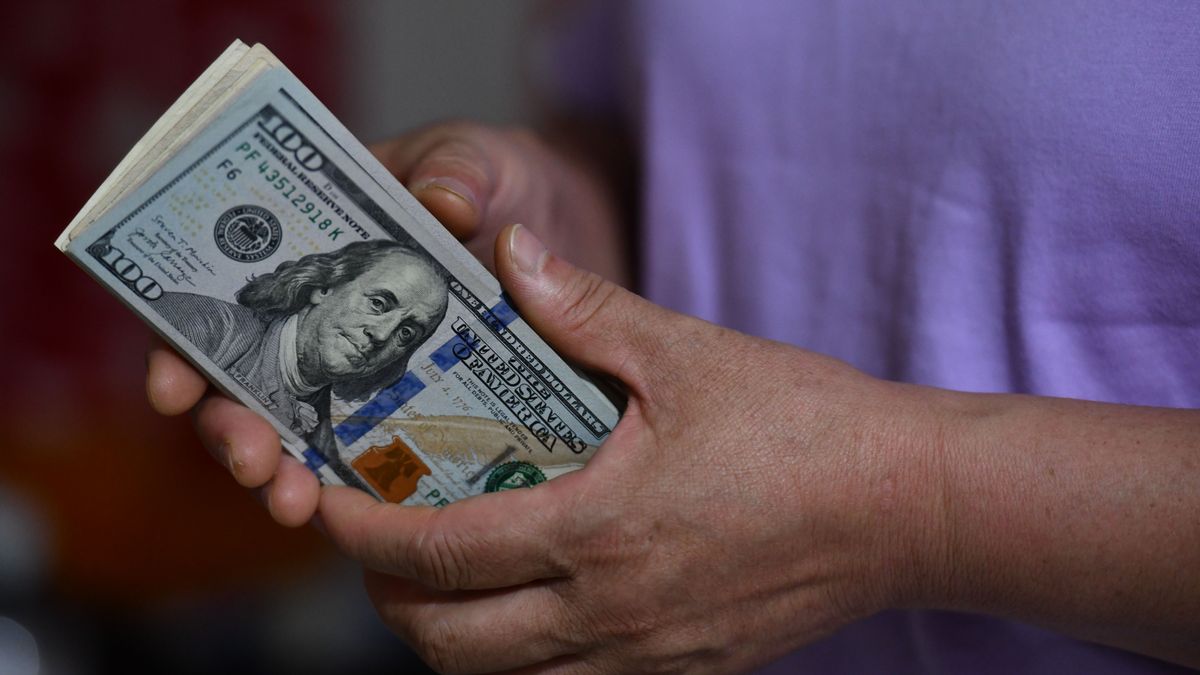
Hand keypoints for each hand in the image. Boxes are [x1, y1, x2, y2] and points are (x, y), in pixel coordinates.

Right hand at [145, 121, 630, 525]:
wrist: (564, 229)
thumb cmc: (502, 181)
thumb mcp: (479, 161)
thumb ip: (458, 170)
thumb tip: (442, 202)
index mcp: (312, 248)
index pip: (224, 299)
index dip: (186, 343)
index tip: (175, 385)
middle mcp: (321, 317)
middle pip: (249, 381)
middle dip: (233, 429)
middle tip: (253, 462)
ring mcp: (362, 371)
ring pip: (299, 433)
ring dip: (283, 473)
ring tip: (295, 503)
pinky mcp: (414, 414)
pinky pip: (370, 459)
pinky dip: (355, 491)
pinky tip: (359, 520)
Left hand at [313, 224, 942, 673]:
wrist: (908, 507)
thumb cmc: (806, 429)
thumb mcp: (687, 353)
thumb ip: (583, 308)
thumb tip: (509, 256)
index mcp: (599, 532)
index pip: (438, 557)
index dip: (362, 539)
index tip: (327, 506)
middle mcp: (611, 613)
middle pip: (450, 645)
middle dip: (391, 600)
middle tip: (379, 540)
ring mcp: (648, 655)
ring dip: (452, 633)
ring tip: (445, 570)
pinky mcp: (685, 669)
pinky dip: (523, 654)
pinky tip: (535, 597)